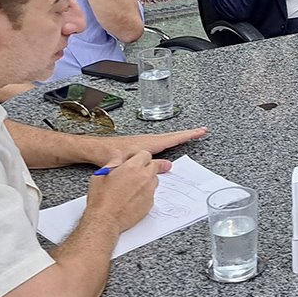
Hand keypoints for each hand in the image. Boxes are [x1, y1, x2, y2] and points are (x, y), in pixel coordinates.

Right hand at [85, 151, 167, 231]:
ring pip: (154, 179)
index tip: (135, 161)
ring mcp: (149, 190)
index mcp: (133, 167)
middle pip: (153, 166)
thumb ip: (113, 162)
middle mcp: (144, 177)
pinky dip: (146, 193)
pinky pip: (152, 193)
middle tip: (136, 173)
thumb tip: (118, 155)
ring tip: (133, 186)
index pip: (145, 155)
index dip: (139, 157)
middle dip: (145, 167)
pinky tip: (134, 197)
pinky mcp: (150, 202)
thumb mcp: (101, 175)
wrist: (105, 219)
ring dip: (147, 179)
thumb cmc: (101, 198)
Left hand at [89, 127, 207, 166]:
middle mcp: (147, 140)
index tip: (199, 131)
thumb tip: (163, 165)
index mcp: (147, 143)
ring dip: (179, 137)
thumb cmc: (108, 154)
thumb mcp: (123, 161)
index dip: (186, 136)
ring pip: (166, 138)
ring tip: (191, 135)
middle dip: (187, 134)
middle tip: (201, 131)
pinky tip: (171, 143)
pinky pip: (161, 141)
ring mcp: (145, 141)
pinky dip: (170, 140)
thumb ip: (141, 164)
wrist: (96, 149)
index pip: (171, 139)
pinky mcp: (141, 145)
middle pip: (172, 136)